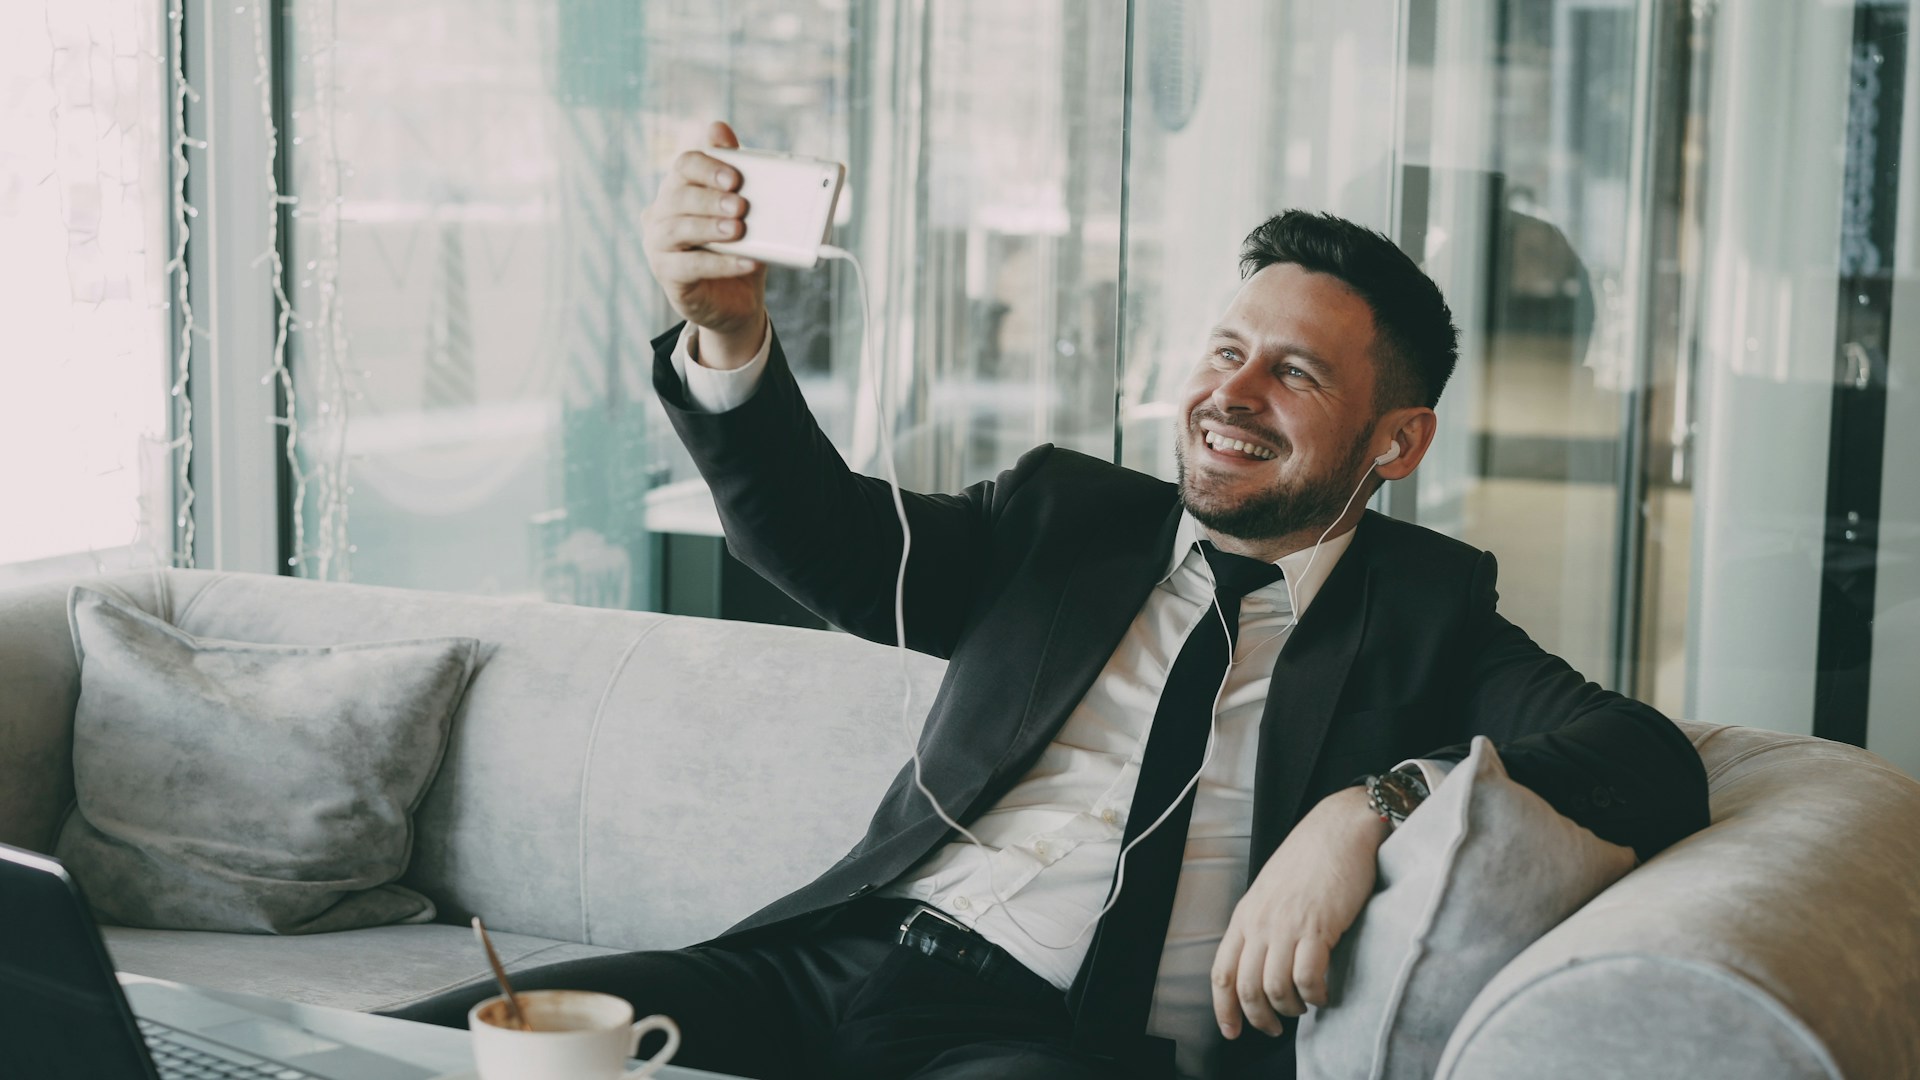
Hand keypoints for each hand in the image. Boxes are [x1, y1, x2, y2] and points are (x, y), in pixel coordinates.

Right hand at [641, 120, 767, 367]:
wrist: (734, 299)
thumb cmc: (737, 247)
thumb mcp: (743, 214)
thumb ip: (739, 181)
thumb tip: (730, 137)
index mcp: (679, 188)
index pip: (685, 165)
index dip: (708, 167)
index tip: (735, 178)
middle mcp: (660, 213)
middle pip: (678, 196)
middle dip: (710, 199)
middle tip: (740, 206)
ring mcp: (658, 244)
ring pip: (677, 229)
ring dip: (710, 227)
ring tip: (738, 230)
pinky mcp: (667, 274)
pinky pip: (690, 266)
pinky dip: (721, 263)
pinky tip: (746, 262)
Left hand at [1211, 786, 1387, 1038]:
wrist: (1339, 829)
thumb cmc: (1310, 858)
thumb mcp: (1271, 889)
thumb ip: (1263, 922)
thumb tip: (1263, 959)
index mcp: (1245, 915)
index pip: (1222, 972)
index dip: (1224, 1008)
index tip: (1231, 1031)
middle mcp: (1260, 923)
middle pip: (1246, 987)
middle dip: (1258, 1018)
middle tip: (1274, 1028)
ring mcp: (1287, 926)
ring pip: (1275, 988)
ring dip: (1290, 1007)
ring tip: (1304, 1006)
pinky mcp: (1318, 927)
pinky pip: (1308, 978)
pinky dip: (1315, 995)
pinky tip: (1324, 993)